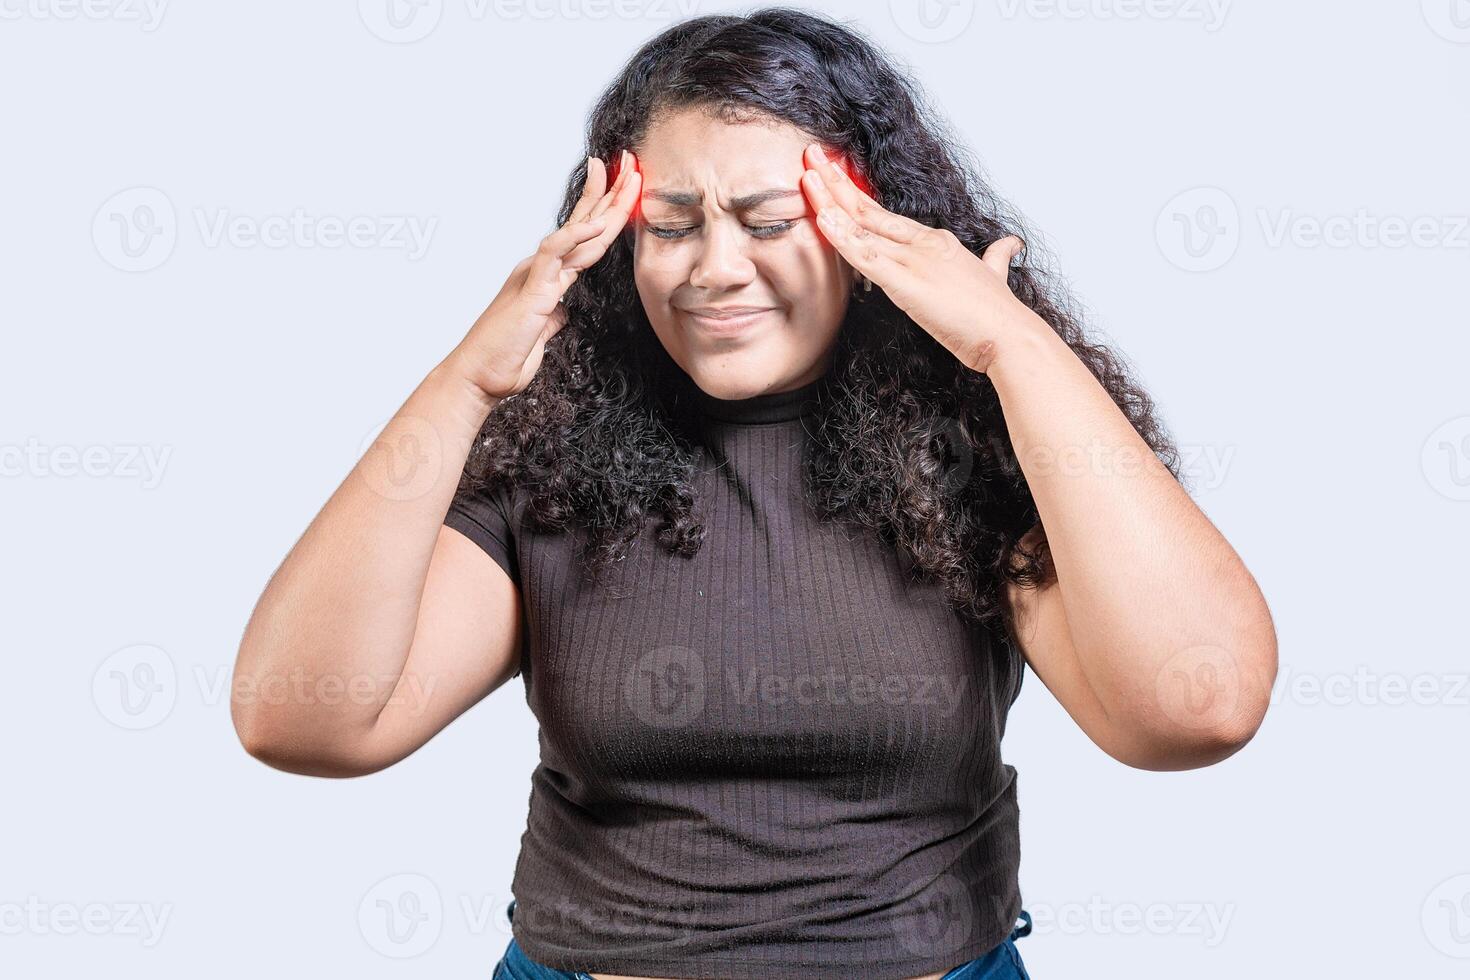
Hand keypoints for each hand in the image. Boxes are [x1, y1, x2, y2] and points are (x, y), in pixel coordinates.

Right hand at [452, 150, 641, 400]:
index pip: (585, 237)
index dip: (607, 211)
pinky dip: (575, 236)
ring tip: (623, 176)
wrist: (478, 377)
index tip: (627, 188)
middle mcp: (543, 268)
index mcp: (550, 277)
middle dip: (611, 193)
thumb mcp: (541, 333)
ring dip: (602, 203)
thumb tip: (563, 309)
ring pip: (576, 231)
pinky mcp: (532, 290)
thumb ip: (554, 315)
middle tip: (631, 162)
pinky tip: (595, 222)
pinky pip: (555, 254)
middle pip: (584, 223)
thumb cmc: (505, 357)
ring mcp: (538, 275)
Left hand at [800, 142, 1032, 373]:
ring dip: (830, 201)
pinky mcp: (905, 283)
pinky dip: (841, 236)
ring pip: (861, 226)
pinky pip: (864, 256)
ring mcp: (913, 260)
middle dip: (837, 182)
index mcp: (937, 242)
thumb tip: (1009, 244)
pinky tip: (822, 218)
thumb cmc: (999, 314)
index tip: (836, 176)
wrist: (1011, 336)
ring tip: (806, 176)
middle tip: (812, 157)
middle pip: (869, 209)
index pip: (886, 215)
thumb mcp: (995, 276)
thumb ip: (996, 257)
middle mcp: (922, 244)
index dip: (857, 196)